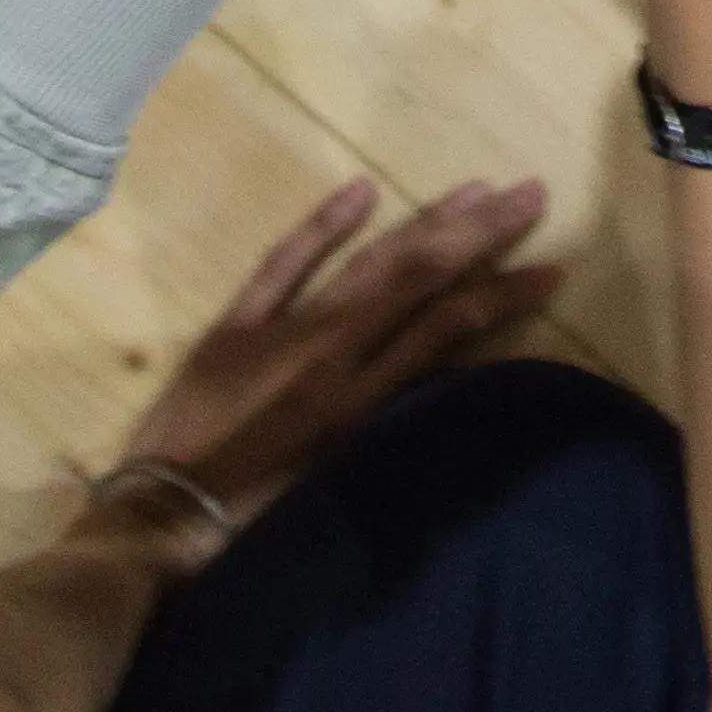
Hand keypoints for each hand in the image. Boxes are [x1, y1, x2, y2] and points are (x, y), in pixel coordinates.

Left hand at [92, 175, 560, 560]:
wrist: (161, 521)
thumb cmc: (253, 522)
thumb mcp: (335, 481)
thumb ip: (381, 425)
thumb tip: (434, 376)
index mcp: (358, 400)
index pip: (445, 329)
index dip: (500, 294)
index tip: (550, 268)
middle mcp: (330, 353)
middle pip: (416, 278)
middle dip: (477, 234)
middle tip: (530, 193)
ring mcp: (281, 330)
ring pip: (367, 262)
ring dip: (425, 221)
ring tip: (477, 189)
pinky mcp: (234, 324)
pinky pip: (284, 262)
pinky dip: (324, 225)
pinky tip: (363, 190)